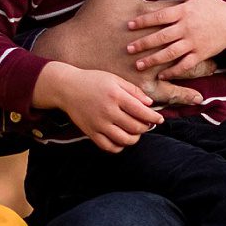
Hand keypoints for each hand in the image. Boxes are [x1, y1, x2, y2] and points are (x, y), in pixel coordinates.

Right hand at [28, 0, 206, 109]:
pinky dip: (185, 94)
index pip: (180, 12)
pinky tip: (198, 95)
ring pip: (184, 67)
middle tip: (216, 40)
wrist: (72, 50)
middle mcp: (154, 42)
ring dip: (201, 66)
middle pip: (188, 40)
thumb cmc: (91, 19)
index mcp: (149, 16)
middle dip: (203, 40)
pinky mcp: (142, 85)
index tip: (202, 14)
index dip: (192, 13)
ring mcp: (149, 65)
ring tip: (212, 66)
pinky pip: (169, 92)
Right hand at [34, 60, 163, 151]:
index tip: (159, 119)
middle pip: (135, 127)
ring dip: (135, 138)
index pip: (141, 112)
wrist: (66, 88)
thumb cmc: (92, 81)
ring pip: (124, 140)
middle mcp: (108, 111)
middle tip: (147, 124)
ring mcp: (98, 124)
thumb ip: (133, 91)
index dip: (154, 117)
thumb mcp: (114, 79)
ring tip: (135, 132)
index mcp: (116, 96)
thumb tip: (149, 104)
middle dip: (145, 127)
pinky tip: (121, 138)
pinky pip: (109, 147)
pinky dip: (119, 147)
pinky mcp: (90, 132)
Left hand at [122, 0, 225, 81]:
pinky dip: (173, 71)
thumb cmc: (213, 7)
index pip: (160, 15)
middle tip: (128, 48)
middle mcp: (188, 27)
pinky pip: (185, 65)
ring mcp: (194, 42)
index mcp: (184, 11)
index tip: (129, 25)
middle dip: (144, 43)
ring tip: (138, 65)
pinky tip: (160, 76)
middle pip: (162, 36)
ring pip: (171, 53)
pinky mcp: (201, 55)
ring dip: (154, 59)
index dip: (144, 20)